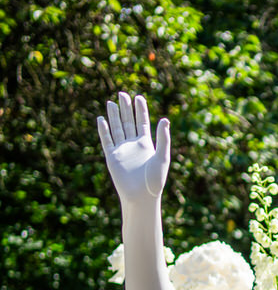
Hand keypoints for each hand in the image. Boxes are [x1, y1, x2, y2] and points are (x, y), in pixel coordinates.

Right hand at [97, 92, 170, 207]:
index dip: (141, 110)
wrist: (141, 196)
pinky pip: (107, 141)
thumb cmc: (155, 180)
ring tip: (111, 102)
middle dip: (126, 108)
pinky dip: (104, 130)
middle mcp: (133, 146)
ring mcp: (122, 150)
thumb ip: (163, 138)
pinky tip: (101, 119)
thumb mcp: (162, 157)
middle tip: (122, 93)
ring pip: (117, 129)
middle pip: (128, 122)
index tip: (138, 96)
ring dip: (114, 116)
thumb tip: (164, 119)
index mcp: (147, 145)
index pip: (142, 123)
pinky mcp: (112, 157)